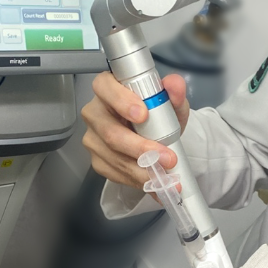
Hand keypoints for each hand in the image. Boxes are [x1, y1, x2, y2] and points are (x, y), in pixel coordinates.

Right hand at [81, 72, 189, 189]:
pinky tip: (154, 182)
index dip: (121, 100)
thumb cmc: (158, 114)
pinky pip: (114, 172)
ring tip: (166, 175)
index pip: (105, 87)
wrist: (158, 137)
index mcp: (108, 88)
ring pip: (113, 156)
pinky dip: (137, 179)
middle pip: (109, 131)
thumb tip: (174, 84)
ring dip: (142, 169)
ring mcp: (93, 137)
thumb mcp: (171, 101)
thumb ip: (175, 90)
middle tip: (166, 157)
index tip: (143, 115)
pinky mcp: (97, 160)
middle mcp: (95, 111)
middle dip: (140, 147)